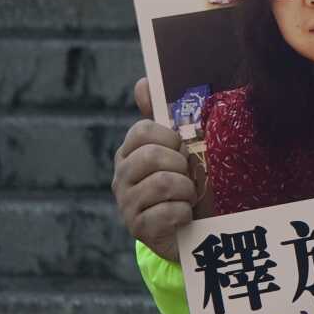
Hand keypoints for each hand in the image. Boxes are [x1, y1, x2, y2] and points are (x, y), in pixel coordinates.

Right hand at [111, 77, 194, 261]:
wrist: (190, 231)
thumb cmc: (185, 183)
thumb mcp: (178, 150)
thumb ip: (162, 117)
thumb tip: (143, 82)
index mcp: (130, 153)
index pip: (142, 131)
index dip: (169, 138)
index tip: (181, 149)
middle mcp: (122, 177)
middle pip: (151, 156)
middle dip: (181, 165)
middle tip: (189, 176)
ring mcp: (127, 204)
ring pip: (163, 183)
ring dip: (187, 190)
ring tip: (189, 196)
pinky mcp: (139, 230)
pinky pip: (169, 213)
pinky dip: (185, 213)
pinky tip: (185, 217)